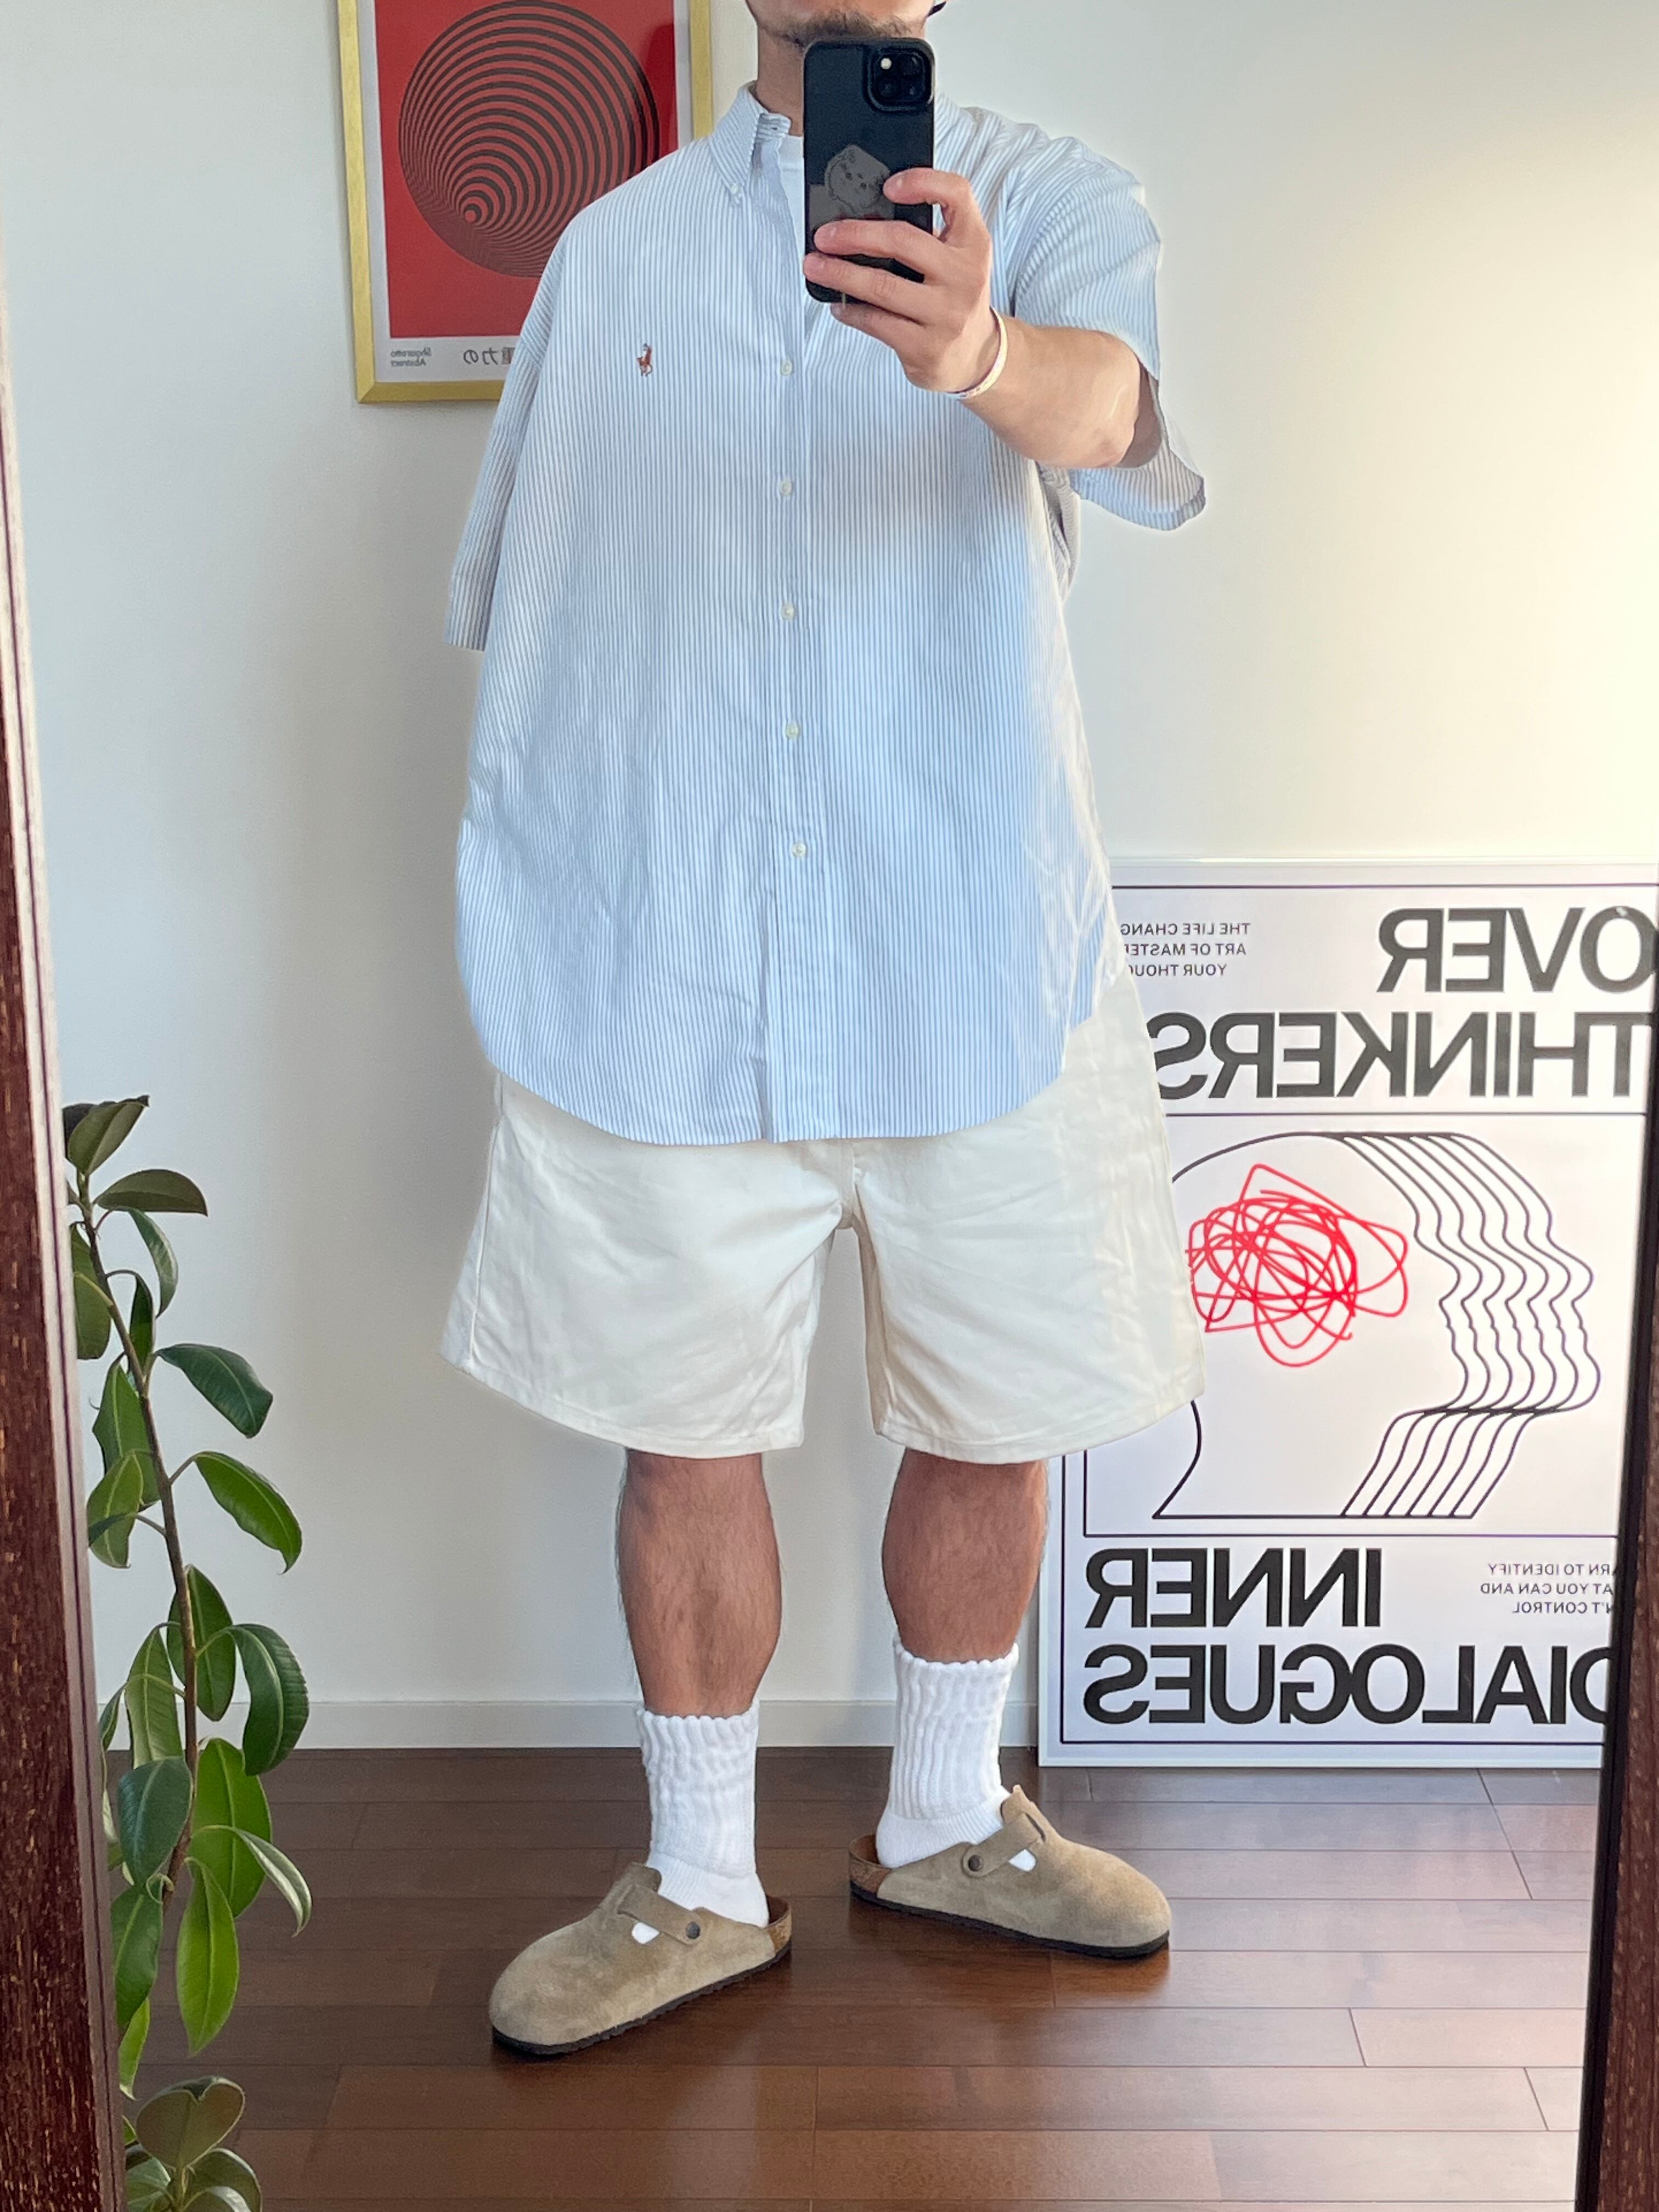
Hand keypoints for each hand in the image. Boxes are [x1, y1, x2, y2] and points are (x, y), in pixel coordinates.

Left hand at [805, 168, 1000, 394]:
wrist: (973, 355)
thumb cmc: (953, 296)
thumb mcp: (955, 258)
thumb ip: (925, 236)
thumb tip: (860, 220)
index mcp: (974, 242)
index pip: (957, 194)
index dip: (922, 182)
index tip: (888, 186)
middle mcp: (965, 275)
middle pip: (903, 240)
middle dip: (855, 234)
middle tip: (825, 236)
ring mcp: (946, 314)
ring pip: (882, 286)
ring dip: (841, 273)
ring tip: (815, 266)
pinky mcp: (926, 347)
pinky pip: (877, 323)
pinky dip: (851, 311)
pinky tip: (838, 303)